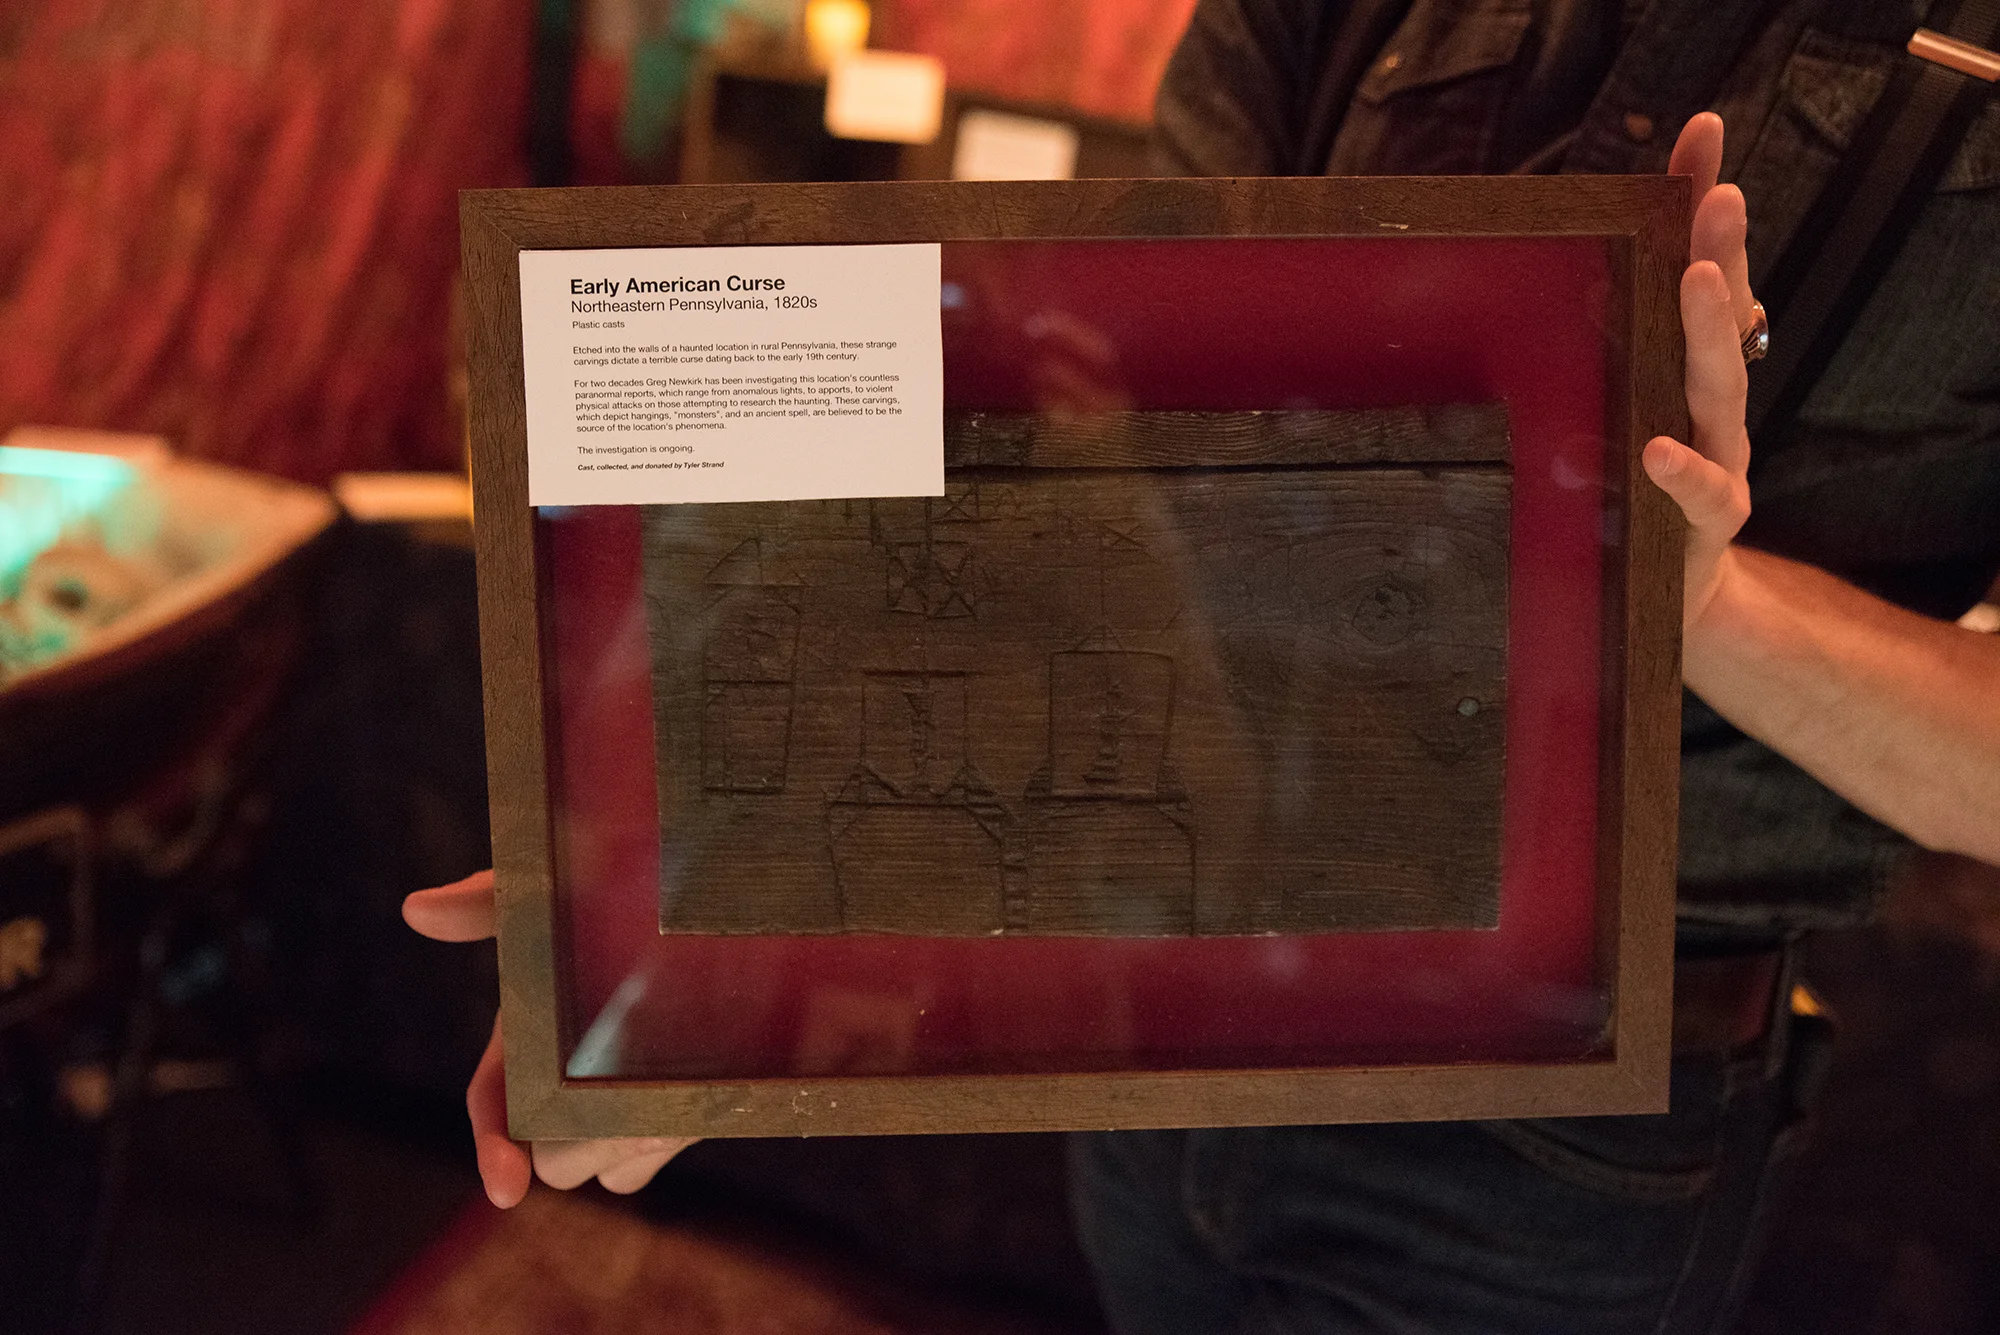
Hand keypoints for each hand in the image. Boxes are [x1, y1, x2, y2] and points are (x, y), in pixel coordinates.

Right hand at [402, 869, 696, 1206]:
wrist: (711, 894)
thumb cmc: (614, 881)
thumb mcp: (552, 889)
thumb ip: (491, 902)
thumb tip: (416, 909)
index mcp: (523, 1038)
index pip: (491, 1108)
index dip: (493, 1151)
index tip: (508, 1189)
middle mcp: (563, 1079)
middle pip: (551, 1155)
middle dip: (577, 1144)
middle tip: (624, 1110)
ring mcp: (614, 1102)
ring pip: (599, 1170)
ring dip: (622, 1148)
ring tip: (663, 1102)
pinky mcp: (663, 1113)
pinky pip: (640, 1169)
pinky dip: (655, 1153)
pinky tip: (688, 1110)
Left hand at [1644, 112, 1758, 630]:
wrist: (1663, 596)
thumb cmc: (1627, 494)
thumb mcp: (1605, 413)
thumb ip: (1593, 357)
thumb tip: (1547, 281)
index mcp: (1684, 366)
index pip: (1701, 270)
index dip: (1701, 203)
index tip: (1701, 133)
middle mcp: (1710, 402)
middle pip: (1724, 315)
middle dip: (1720, 250)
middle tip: (1718, 197)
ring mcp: (1718, 457)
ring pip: (1721, 387)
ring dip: (1711, 330)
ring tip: (1699, 280)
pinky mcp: (1707, 522)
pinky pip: (1700, 492)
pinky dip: (1680, 470)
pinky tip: (1656, 448)